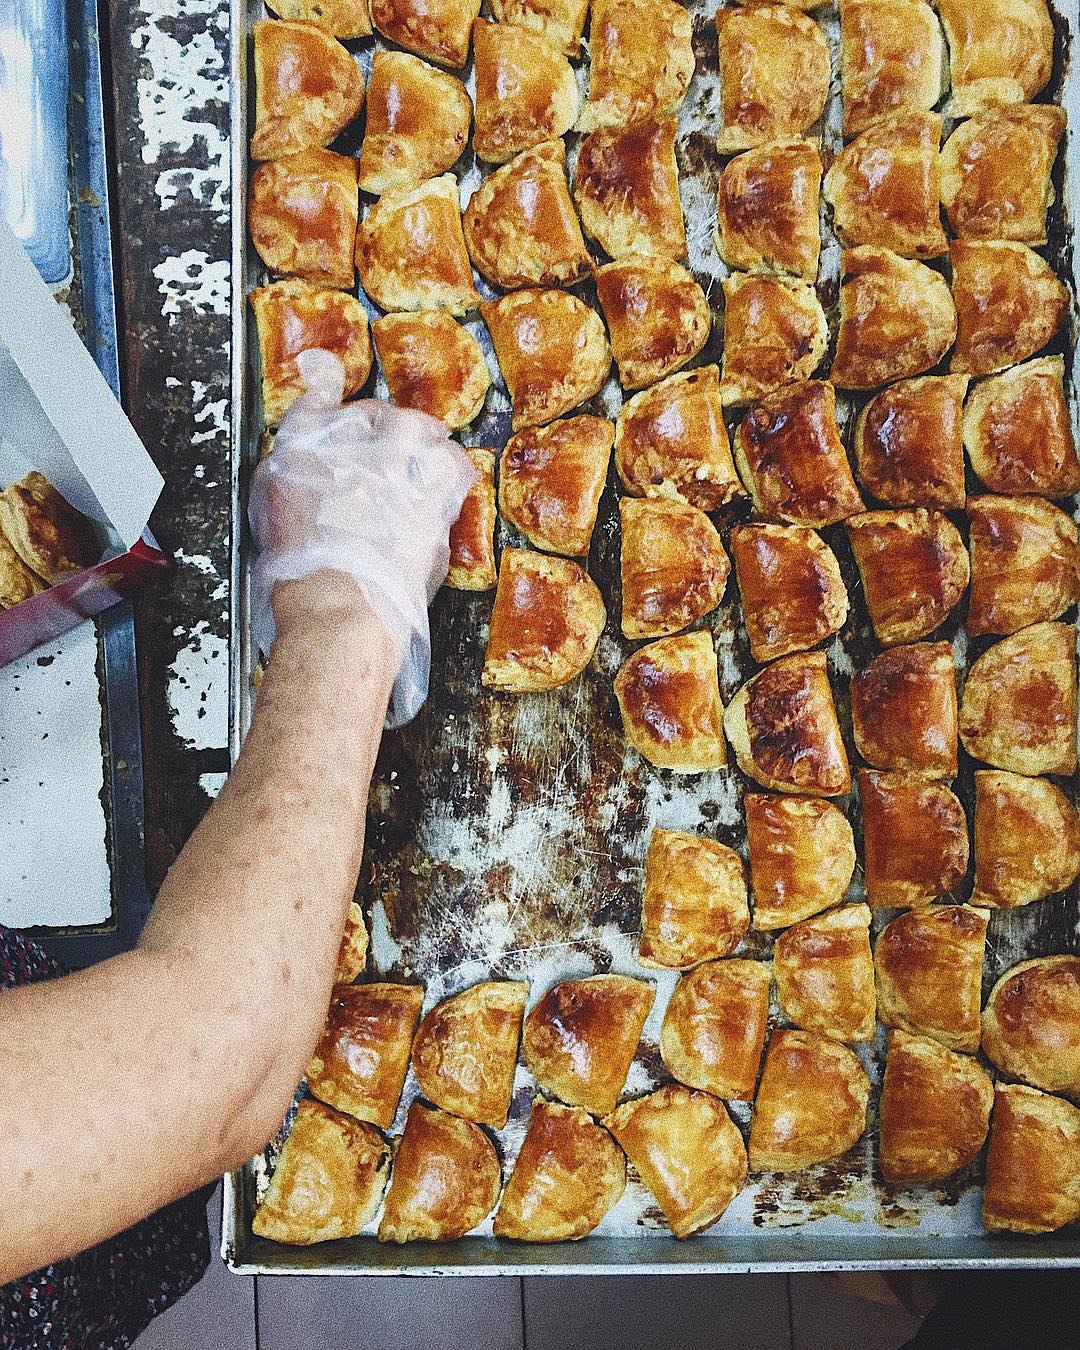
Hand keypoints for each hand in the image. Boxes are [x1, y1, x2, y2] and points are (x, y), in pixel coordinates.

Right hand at [249, 350, 477, 725]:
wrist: (337, 606)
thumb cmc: (299, 581)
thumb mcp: (269, 527)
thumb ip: (287, 489)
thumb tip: (303, 481)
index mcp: (297, 453)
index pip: (314, 402)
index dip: (326, 392)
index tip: (330, 386)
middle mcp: (346, 446)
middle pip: (371, 412)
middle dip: (379, 428)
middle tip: (386, 453)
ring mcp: (392, 464)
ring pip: (413, 426)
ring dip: (418, 438)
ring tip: (422, 453)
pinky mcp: (430, 493)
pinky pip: (451, 460)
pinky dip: (451, 465)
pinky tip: (447, 477)